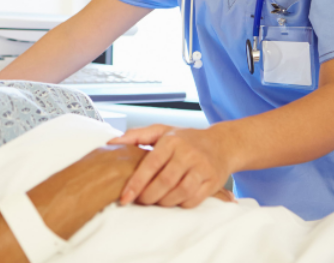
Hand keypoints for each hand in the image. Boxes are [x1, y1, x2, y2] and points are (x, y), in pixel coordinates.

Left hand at [107, 124, 231, 208]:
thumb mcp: (162, 131)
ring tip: (156, 200)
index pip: (150, 165)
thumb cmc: (186, 139)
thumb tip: (112, 142)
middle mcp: (188, 153)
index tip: (124, 197)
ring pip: (179, 192)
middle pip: (164, 182)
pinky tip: (174, 199)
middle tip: (141, 200)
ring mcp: (201, 168)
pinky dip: (180, 204)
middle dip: (148, 196)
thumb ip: (136, 135)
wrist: (221, 144)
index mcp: (172, 141)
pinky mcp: (212, 181)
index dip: (135, 184)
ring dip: (164, 202)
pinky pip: (193, 200)